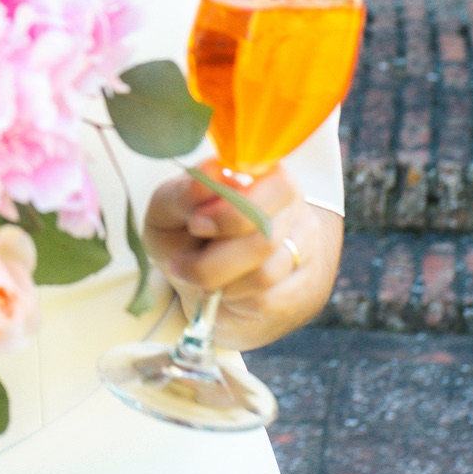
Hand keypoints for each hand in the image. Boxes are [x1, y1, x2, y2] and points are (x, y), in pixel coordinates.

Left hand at [142, 161, 341, 350]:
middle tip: (180, 265)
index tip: (194, 224)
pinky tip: (222, 291)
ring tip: (196, 277)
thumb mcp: (169, 212)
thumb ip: (183, 193)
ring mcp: (303, 247)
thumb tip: (212, 173)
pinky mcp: (302, 285)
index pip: (274, 187)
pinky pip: (269, 300)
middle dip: (213, 261)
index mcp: (264, 175)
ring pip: (266, 274)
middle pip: (266, 239)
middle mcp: (292, 207)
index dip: (233, 212)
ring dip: (220, 283)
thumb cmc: (187, 235)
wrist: (208, 277)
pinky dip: (236, 301)